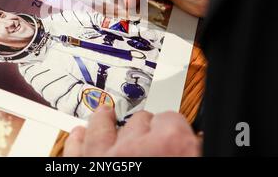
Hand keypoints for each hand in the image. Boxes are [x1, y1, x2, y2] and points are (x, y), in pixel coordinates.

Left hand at [64, 107, 200, 156]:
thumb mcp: (194, 160)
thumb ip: (193, 148)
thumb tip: (200, 141)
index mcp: (173, 145)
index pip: (174, 119)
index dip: (176, 128)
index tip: (177, 135)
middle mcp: (136, 146)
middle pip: (141, 120)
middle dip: (145, 127)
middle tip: (150, 137)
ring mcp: (105, 156)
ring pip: (104, 124)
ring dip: (106, 120)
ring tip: (105, 113)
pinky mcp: (83, 166)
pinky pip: (77, 147)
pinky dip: (78, 140)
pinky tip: (78, 134)